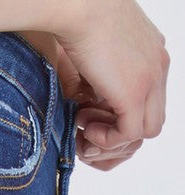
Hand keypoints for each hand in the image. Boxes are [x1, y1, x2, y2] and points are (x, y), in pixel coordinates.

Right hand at [52, 0, 169, 170]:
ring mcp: (150, 80)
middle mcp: (158, 66)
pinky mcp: (134, 95)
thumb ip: (107, 69)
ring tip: (86, 128)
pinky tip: (86, 129)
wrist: (77, 6)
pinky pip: (129, 134)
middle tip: (90, 126)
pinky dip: (107, 139)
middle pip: (152, 117)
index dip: (122, 113)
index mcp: (153, 53)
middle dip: (121, 130)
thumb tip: (90, 95)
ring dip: (114, 137)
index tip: (92, 111)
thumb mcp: (101, 44)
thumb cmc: (79, 15)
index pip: (150, 98)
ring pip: (146, 130)